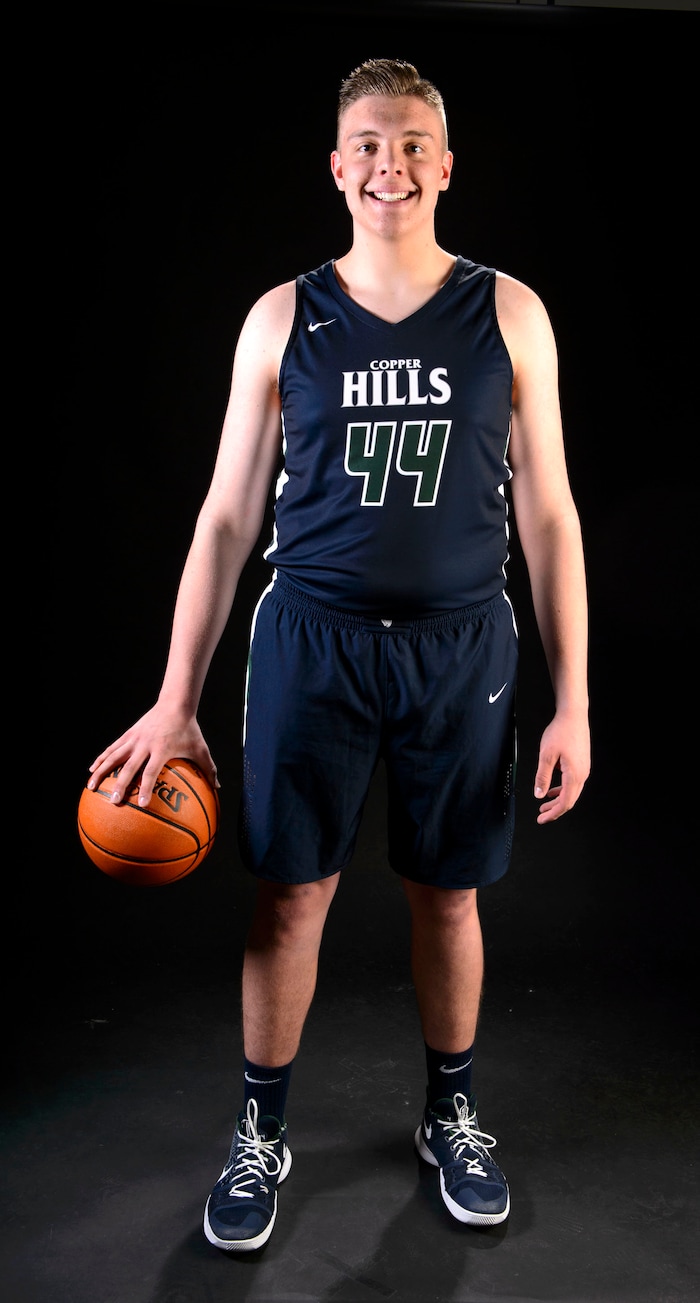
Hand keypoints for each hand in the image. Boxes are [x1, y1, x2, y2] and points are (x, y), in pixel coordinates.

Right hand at [87, 705, 218, 807]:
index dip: (146, 788)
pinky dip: (101, 758)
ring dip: (101, 772)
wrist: (175, 704)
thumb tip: (217, 787)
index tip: (142, 804)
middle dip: (120, 786)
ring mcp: (134, 739)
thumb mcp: (200, 748)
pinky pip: (112, 748)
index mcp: (161, 749)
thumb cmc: (189, 729)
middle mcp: (145, 744)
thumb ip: (209, 768)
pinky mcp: (128, 735)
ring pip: (114, 757)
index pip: (151, 772)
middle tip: (114, 802)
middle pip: (129, 767)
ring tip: (91, 787)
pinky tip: (92, 770)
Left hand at [534, 710, 589, 823]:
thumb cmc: (561, 732)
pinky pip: (572, 783)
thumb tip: (539, 794)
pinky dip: (561, 789)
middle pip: (570, 800)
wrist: (573, 716)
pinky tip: (552, 790)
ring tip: (544, 806)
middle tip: (541, 816)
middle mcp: (582, 774)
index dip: (553, 814)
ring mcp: (583, 769)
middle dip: (555, 810)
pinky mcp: (581, 764)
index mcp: (574, 775)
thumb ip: (542, 777)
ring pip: (571, 792)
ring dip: (557, 800)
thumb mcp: (546, 755)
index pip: (565, 802)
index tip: (541, 819)